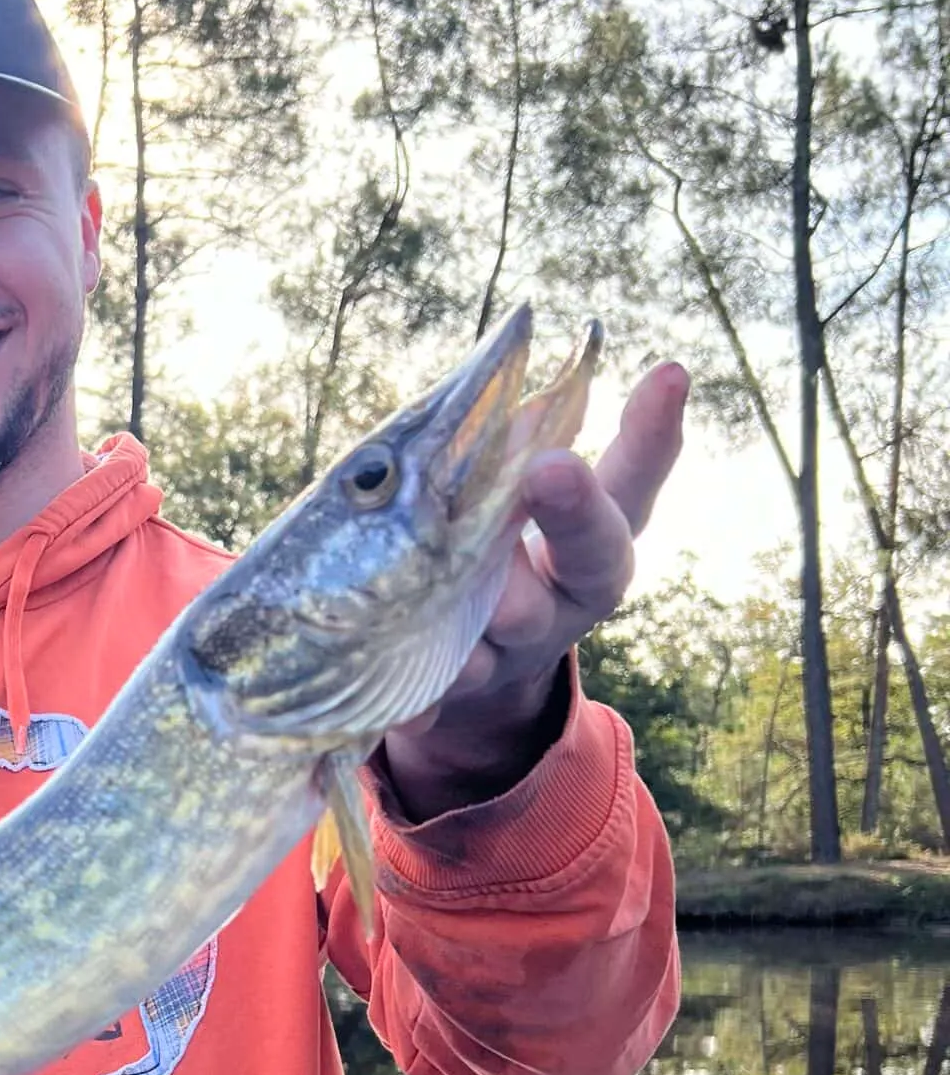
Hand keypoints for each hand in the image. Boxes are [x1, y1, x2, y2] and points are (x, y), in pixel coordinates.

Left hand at [379, 360, 689, 820]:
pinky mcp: (459, 692)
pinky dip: (422, 695)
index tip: (665, 374)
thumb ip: (509, 442)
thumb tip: (498, 377)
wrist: (450, 670)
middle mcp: (569, 592)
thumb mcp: (503, 496)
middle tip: (551, 469)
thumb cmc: (483, 550)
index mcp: (592, 535)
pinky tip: (409, 701)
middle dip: (575, 510)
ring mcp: (517, 646)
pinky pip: (439, 691)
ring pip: (514, 621)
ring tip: (459, 578)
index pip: (636, 477)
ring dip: (490, 598)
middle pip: (594, 555)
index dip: (654, 433)